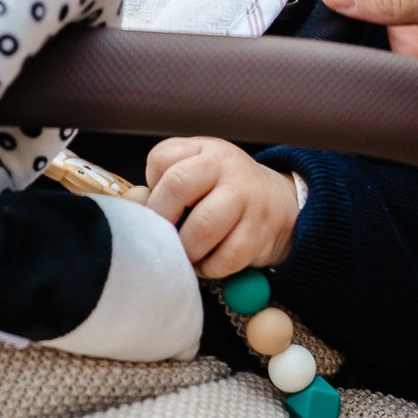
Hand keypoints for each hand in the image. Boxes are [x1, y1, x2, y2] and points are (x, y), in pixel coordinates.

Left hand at [144, 137, 300, 278]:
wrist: (280, 203)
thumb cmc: (226, 191)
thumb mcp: (201, 171)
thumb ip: (169, 184)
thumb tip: (136, 211)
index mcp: (205, 150)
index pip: (162, 158)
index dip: (151, 187)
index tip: (156, 207)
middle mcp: (226, 166)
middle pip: (178, 184)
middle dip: (161, 218)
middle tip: (161, 236)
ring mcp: (246, 197)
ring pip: (203, 225)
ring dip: (186, 248)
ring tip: (185, 253)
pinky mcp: (260, 231)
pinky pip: (226, 257)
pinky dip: (210, 268)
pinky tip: (208, 263)